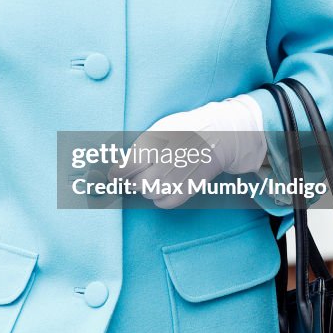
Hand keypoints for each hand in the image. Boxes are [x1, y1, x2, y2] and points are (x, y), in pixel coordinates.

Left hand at [110, 95, 265, 208]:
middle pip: (136, 184)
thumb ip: (138, 149)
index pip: (124, 170)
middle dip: (133, 180)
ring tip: (154, 177)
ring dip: (147, 188)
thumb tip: (120, 166)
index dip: (116, 174)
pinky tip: (162, 188)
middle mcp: (162, 165)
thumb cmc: (185, 129)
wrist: (217, 135)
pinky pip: (165, 203)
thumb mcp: (158, 130)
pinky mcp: (187, 190)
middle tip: (137, 174)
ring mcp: (175, 180)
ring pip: (149, 194)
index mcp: (152, 146)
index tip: (114, 175)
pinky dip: (160, 198)